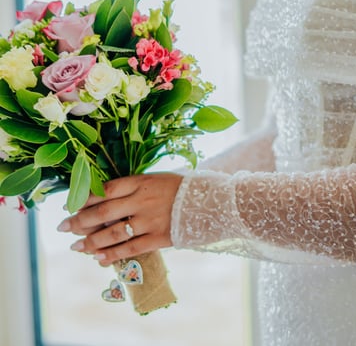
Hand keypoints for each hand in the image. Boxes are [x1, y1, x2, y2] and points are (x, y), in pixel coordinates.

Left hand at [57, 173, 183, 265]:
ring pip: (113, 234)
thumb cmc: (179, 188)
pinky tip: (98, 259)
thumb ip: (132, 187)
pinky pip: (130, 249)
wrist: (208, 202)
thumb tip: (105, 198)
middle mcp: (142, 201)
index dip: (85, 198)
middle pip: (103, 213)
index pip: (106, 189)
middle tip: (64, 227)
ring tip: (77, 247)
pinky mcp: (159, 238)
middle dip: (80, 221)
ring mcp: (150, 221)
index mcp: (141, 182)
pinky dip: (112, 255)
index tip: (71, 204)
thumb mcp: (155, 180)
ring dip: (91, 242)